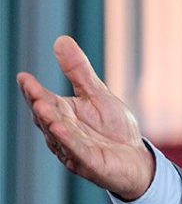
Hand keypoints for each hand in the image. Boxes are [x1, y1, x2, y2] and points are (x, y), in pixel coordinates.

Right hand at [15, 36, 153, 200]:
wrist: (135, 158)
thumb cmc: (114, 127)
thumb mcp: (97, 94)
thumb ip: (78, 71)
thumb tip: (61, 40)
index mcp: (64, 114)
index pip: (45, 100)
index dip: (33, 91)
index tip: (24, 77)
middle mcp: (63, 133)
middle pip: (48, 117)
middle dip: (39, 104)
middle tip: (32, 89)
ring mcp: (74, 149)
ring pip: (58, 134)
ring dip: (49, 121)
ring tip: (41, 106)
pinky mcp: (89, 163)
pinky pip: (77, 150)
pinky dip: (68, 140)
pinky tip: (60, 129)